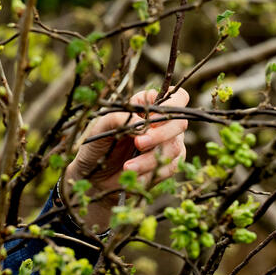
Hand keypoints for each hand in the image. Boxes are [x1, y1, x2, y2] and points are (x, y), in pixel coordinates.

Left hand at [63, 88, 189, 230]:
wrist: (94, 176)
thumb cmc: (98, 145)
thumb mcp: (101, 127)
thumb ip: (119, 118)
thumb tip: (142, 123)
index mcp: (149, 107)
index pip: (178, 98)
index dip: (171, 107)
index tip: (151, 120)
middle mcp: (163, 124)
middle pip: (180, 123)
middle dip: (160, 134)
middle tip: (138, 143)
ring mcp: (168, 144)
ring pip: (174, 148)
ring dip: (150, 159)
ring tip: (127, 167)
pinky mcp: (167, 165)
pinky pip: (169, 168)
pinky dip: (150, 173)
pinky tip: (132, 176)